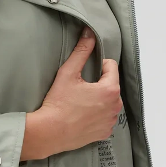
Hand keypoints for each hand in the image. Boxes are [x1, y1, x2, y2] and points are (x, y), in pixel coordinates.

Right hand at [21, 28, 122, 159]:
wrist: (49, 132)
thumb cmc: (58, 103)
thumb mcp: (68, 73)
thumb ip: (81, 51)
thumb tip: (89, 34)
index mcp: (110, 89)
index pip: (111, 67)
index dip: (97, 66)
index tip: (84, 74)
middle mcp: (115, 106)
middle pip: (111, 85)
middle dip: (98, 84)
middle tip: (79, 90)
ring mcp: (110, 121)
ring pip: (109, 102)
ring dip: (99, 100)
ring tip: (80, 104)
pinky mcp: (104, 133)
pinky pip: (105, 118)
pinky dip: (97, 116)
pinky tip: (82, 116)